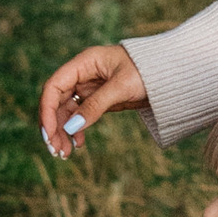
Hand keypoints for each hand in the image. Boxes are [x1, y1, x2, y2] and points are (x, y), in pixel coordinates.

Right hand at [38, 38, 146, 158]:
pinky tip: (78, 144)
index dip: (47, 110)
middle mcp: (83, 74)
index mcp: (84, 63)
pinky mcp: (98, 99)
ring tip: (65, 153)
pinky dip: (76, 130)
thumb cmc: (148, 70)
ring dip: (63, 132)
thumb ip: (96, 105)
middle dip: (53, 126)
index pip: (54, 86)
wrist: (170, 73)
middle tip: (55, 150)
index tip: (49, 133)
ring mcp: (89, 87)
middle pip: (56, 101)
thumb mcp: (122, 87)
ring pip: (66, 112)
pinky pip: (79, 116)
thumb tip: (70, 128)